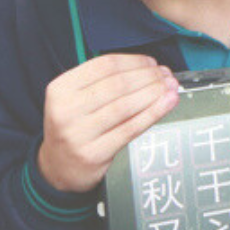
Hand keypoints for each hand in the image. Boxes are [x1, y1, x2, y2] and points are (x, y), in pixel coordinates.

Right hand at [36, 52, 180, 193]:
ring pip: (125, 105)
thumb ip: (102, 82)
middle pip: (118, 84)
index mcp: (61, 89)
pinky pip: (130, 129)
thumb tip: (147, 68)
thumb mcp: (74, 99)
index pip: (104, 66)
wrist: (59, 167)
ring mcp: (78, 133)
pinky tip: (166, 104)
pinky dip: (153, 113)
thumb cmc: (75, 127)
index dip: (134, 62)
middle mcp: (66, 109)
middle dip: (148, 77)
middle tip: (166, 75)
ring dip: (154, 93)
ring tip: (170, 87)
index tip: (151, 63)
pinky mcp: (94, 153)